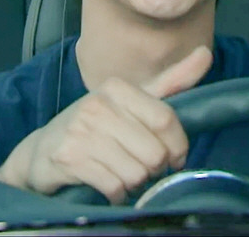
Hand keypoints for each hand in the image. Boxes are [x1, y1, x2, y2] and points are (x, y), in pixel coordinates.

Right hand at [0, 46, 212, 203]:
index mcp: (117, 87)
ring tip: (121, 173)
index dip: (178, 146)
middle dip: (153, 169)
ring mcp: (81, 131)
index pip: (166, 119)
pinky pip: (114, 186)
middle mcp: (98, 104)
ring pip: (136, 173)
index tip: (175, 158)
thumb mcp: (132, 101)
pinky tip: (107, 185)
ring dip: (133, 183)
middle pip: (154, 152)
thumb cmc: (96, 126)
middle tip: (139, 166)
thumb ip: (171, 82)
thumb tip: (206, 54)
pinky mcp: (68, 158)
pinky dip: (116, 194)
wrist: (42, 151)